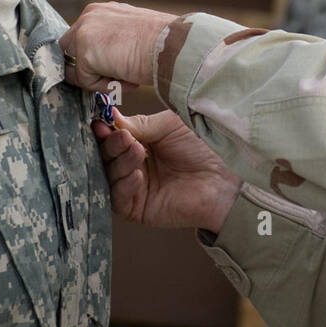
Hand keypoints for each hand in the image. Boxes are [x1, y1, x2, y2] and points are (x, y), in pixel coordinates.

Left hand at [62, 2, 176, 90]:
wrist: (175, 45)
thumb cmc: (165, 43)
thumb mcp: (135, 34)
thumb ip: (115, 41)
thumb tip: (107, 60)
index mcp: (102, 10)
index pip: (83, 38)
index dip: (96, 58)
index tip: (117, 69)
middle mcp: (89, 16)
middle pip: (70, 51)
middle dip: (90, 69)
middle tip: (120, 76)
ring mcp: (84, 32)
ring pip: (78, 68)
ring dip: (101, 79)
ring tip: (129, 76)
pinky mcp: (85, 53)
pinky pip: (86, 82)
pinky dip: (107, 87)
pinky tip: (128, 78)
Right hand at [94, 109, 240, 231]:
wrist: (224, 178)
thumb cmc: (203, 148)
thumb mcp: (169, 125)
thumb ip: (140, 123)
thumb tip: (111, 117)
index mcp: (140, 143)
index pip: (113, 137)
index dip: (106, 130)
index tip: (101, 123)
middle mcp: (134, 165)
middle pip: (106, 157)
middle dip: (112, 145)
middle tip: (123, 138)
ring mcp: (135, 188)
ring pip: (109, 176)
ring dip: (120, 162)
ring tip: (137, 151)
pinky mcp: (138, 209)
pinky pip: (118, 199)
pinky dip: (125, 185)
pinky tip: (137, 174)